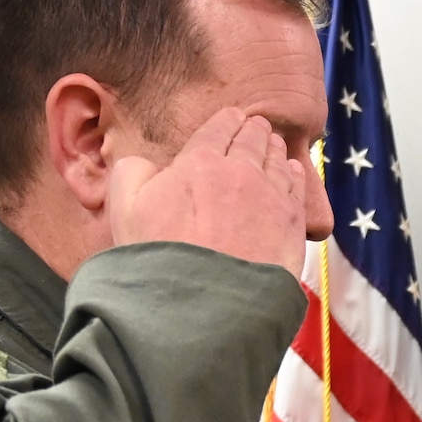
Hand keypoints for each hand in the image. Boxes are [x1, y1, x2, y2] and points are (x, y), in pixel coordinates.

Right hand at [107, 107, 308, 276]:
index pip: (219, 128)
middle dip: (254, 130)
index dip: (227, 120)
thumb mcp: (125, 208)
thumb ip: (132, 173)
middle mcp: (241, 172)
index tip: (233, 117)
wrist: (206, 304)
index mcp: (200, 162)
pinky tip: (293, 172)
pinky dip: (295, 175)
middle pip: (253, 141)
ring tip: (276, 145)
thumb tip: (145, 164)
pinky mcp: (292, 225)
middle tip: (258, 126)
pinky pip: (297, 190)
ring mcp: (271, 198)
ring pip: (278, 162)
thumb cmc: (159, 259)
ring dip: (276, 149)